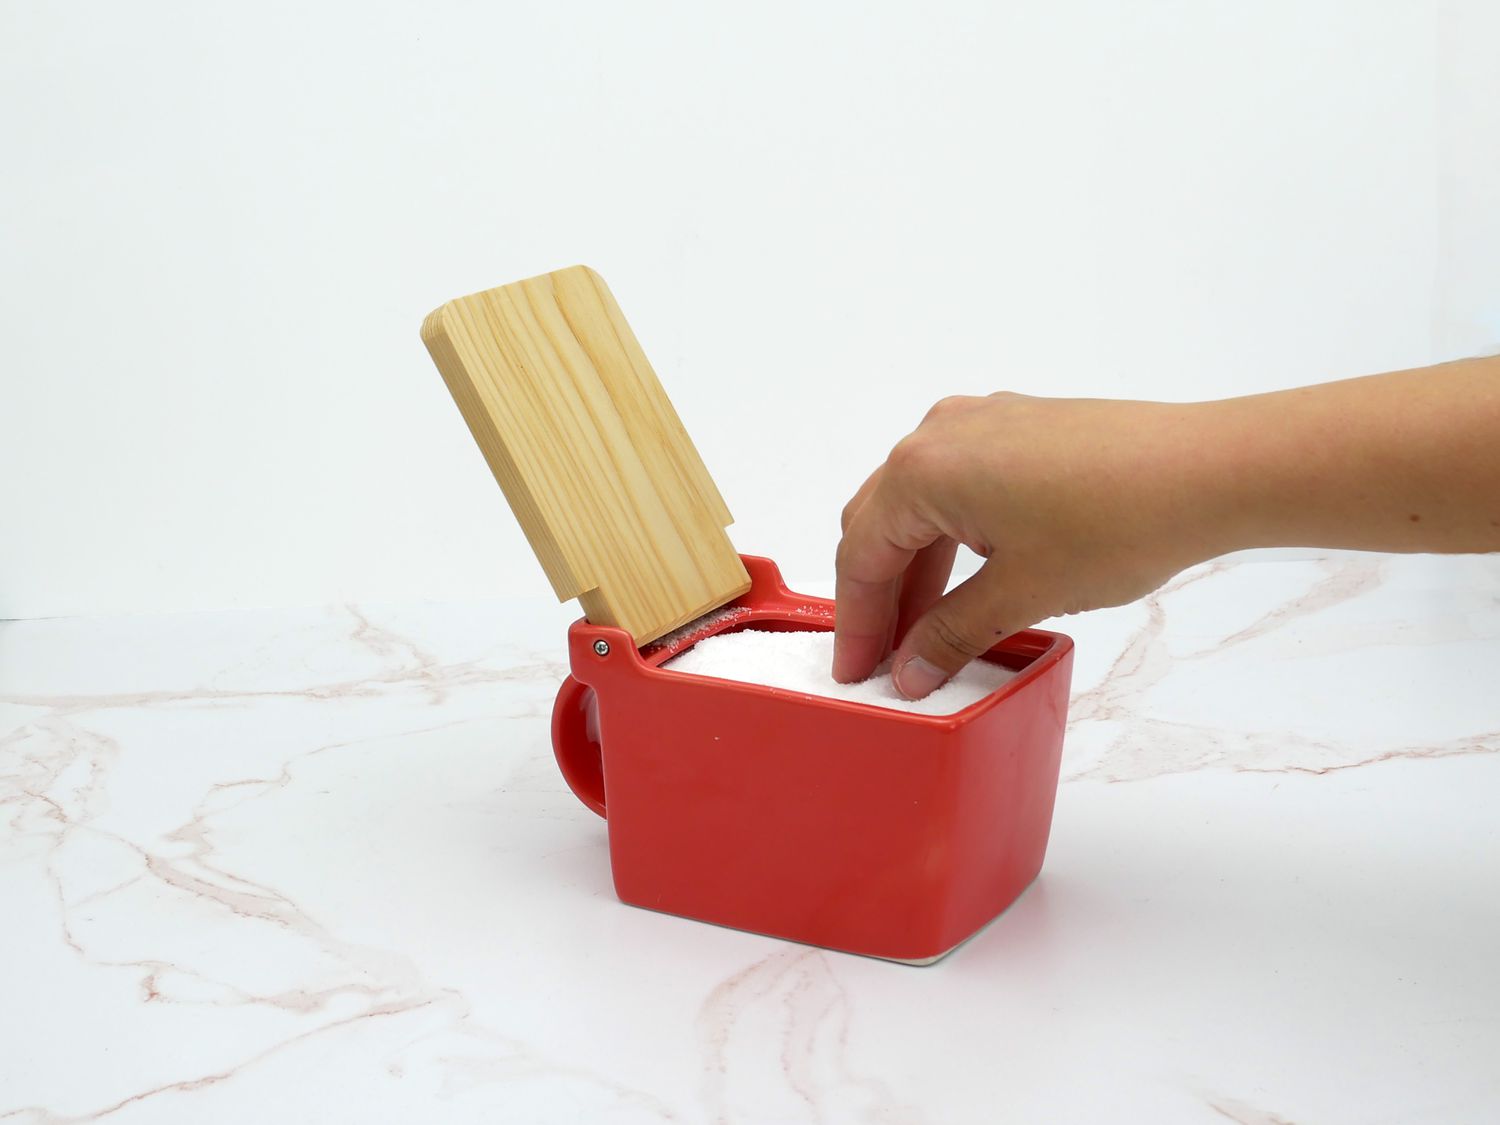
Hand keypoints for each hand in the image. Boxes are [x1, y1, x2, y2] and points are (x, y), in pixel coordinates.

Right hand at [832, 392, 1223, 697]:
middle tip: (885, 660)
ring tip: (929, 633)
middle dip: (880, 596)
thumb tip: (912, 669)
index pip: (863, 555)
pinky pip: (963, 486)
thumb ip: (950, 634)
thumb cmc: (1120, 520)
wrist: (1210, 471)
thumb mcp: (1021, 594)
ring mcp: (984, 423)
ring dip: (918, 569)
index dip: (856, 623)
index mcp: (923, 468)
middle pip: (881, 523)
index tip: (858, 672)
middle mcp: (942, 433)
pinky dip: (954, 537)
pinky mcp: (1023, 426)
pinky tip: (973, 583)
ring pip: (923, 505)